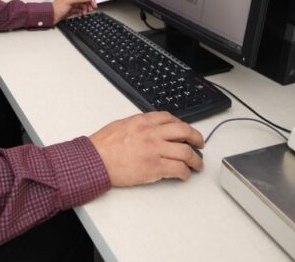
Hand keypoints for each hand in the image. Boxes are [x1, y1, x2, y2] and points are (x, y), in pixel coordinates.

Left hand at [52, 0, 97, 23]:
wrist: (50, 16)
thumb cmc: (56, 8)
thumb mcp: (69, 1)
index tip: (94, 4)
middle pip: (85, 0)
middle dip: (89, 4)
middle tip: (91, 9)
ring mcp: (72, 5)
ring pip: (82, 5)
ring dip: (86, 8)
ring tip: (86, 12)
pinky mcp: (71, 10)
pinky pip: (79, 10)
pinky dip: (82, 12)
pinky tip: (82, 14)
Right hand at [89, 111, 203, 185]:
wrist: (94, 160)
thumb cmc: (102, 145)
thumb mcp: (121, 125)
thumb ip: (138, 126)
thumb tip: (149, 129)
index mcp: (143, 121)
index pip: (170, 118)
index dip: (182, 125)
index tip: (186, 131)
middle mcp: (151, 133)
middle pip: (184, 131)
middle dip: (197, 138)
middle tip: (200, 144)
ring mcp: (154, 150)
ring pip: (186, 152)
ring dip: (195, 159)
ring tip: (196, 164)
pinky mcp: (154, 167)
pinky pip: (178, 169)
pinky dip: (185, 173)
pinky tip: (184, 175)